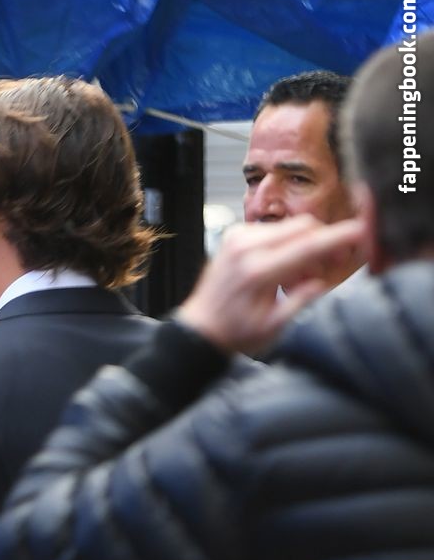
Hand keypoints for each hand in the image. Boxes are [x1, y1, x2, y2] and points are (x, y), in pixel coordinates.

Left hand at [177, 214, 365, 355]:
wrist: (200, 328)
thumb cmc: (233, 333)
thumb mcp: (272, 326)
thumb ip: (300, 301)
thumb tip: (322, 280)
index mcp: (257, 271)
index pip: (307, 245)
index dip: (337, 237)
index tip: (359, 231)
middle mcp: (246, 248)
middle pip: (302, 227)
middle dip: (323, 241)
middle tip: (329, 265)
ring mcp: (238, 237)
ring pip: (290, 227)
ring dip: (304, 245)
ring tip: (299, 277)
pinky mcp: (235, 234)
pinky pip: (273, 230)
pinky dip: (286, 244)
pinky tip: (282, 268)